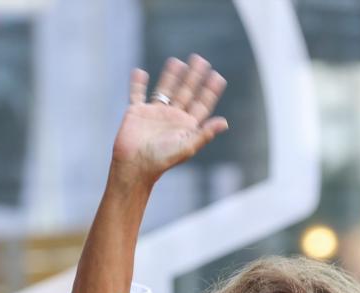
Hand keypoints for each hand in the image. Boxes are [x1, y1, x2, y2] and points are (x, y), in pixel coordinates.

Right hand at [111, 55, 229, 185]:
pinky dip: (137, 83)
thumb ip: (204, 133)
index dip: (210, 91)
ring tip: (177, 61)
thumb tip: (225, 122)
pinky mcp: (136, 112)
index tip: (217, 76)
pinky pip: (137, 94)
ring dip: (171, 76)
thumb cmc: (162, 160)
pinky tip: (140, 72)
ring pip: (164, 89)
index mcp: (186, 126)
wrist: (135, 166)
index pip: (201, 104)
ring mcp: (154, 114)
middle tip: (201, 59)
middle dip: (193, 77)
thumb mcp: (187, 146)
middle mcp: (172, 117)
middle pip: (185, 92)